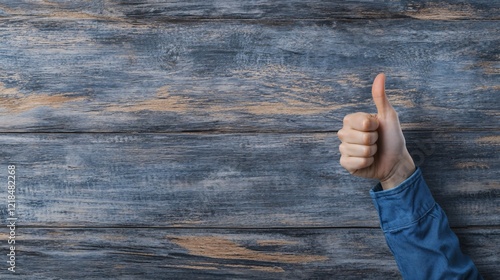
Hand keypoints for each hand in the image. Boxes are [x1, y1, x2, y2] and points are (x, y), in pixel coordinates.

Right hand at [338, 73, 414, 189]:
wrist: (395, 161)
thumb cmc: (391, 137)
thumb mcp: (388, 116)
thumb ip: (380, 97)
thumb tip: (381, 75)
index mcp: (351, 120)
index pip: (360, 122)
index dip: (373, 126)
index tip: (377, 128)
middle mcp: (344, 133)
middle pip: (360, 137)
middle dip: (373, 141)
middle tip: (376, 142)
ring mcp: (343, 148)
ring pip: (359, 151)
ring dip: (371, 153)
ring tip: (373, 152)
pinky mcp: (345, 163)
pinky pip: (354, 162)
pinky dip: (365, 163)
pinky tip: (368, 161)